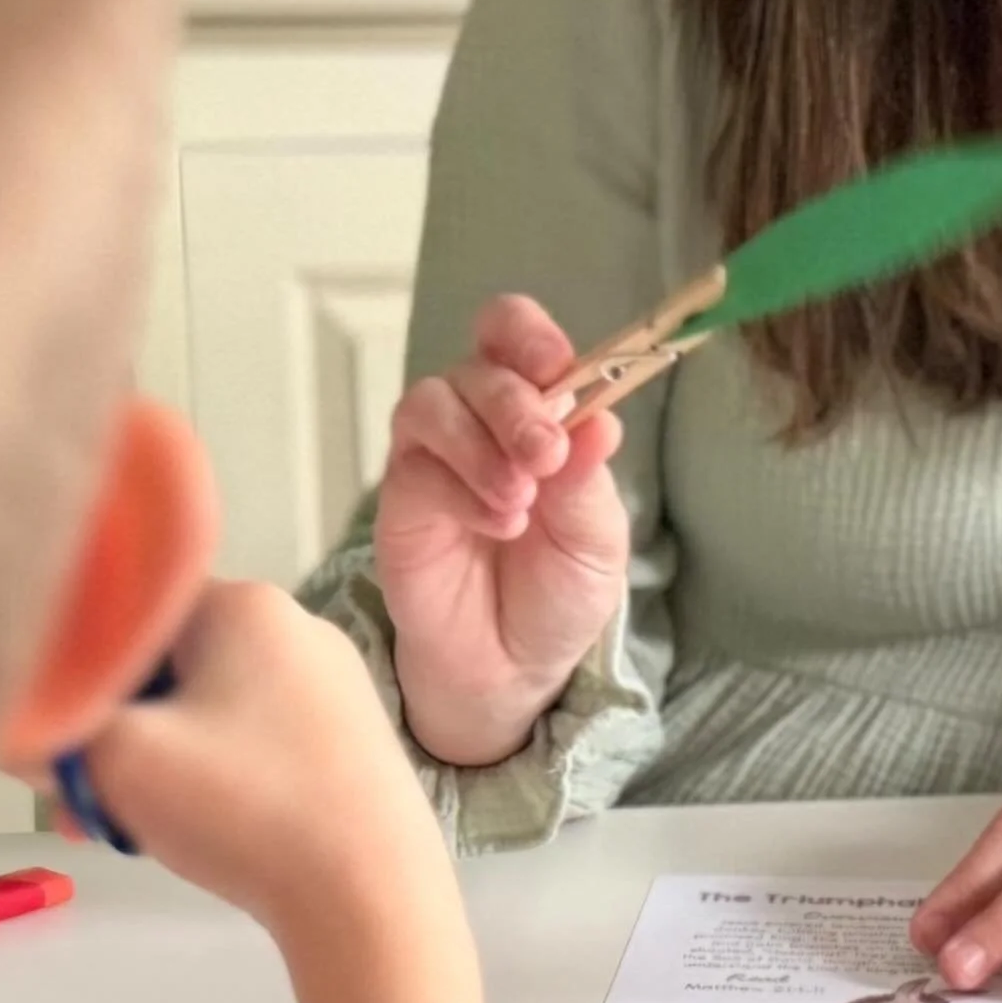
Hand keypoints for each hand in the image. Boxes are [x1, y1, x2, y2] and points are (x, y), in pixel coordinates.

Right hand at [38, 580, 451, 957]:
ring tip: (133, 830)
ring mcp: (336, 686)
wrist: (371, 899)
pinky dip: (214, 782)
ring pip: (207, 712)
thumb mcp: (114, 762)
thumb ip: (49, 732)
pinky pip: (255, 744)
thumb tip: (17, 730)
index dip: (76, 676)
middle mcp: (298, 625)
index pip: (128, 614)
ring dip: (157, 765)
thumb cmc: (243, 809)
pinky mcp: (353, 744)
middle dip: (114, 733)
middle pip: (167, 666)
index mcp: (245, 601)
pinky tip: (201, 834)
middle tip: (81, 804)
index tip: (53, 741)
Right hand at [375, 296, 632, 768]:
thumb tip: (600, 422)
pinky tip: (498, 525)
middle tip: (545, 457)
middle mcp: (478, 421)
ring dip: (479, 445)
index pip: (512, 336)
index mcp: (535, 409)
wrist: (514, 667)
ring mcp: (434, 457)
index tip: (554, 365)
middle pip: (477, 368)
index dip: (527, 335)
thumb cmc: (559, 591)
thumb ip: (588, 481)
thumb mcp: (596, 539)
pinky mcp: (402, 502)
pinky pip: (414, 468)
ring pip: (430, 403)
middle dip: (515, 405)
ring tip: (519, 502)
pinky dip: (459, 490)